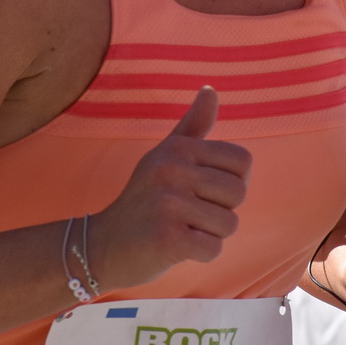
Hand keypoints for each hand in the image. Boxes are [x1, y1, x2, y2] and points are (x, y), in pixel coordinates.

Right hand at [87, 87, 252, 290]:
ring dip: (210, 234)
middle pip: (238, 193)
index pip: (242, 161)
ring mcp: (167, 204)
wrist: (102, 244)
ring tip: (180, 229)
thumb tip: (210, 89)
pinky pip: (214, 249)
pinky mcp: (167, 239)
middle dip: (221, 210)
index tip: (201, 191)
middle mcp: (171, 169)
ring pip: (229, 224)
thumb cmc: (144, 199)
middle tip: (187, 214)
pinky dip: (201, 255)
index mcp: (178, 148)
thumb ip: (193, 126)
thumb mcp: (165, 156)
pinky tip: (175, 248)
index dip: (230, 182)